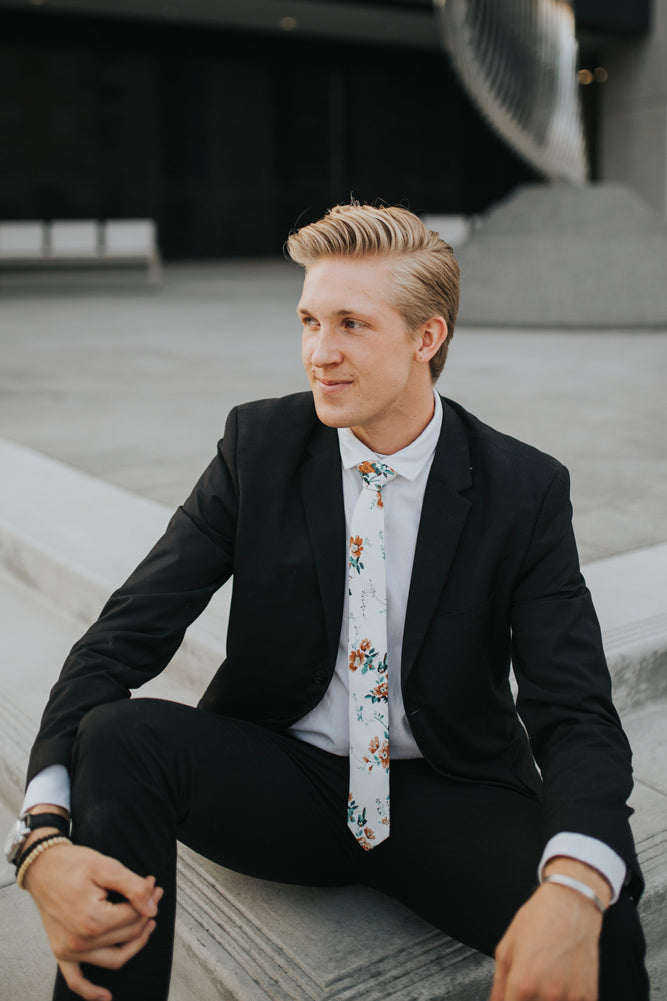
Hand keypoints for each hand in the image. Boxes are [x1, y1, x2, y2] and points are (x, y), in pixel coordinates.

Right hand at [24, 841, 162, 1000]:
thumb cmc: (71, 865)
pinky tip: (106, 996)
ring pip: (114, 958)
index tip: (153, 885)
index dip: (149, 898)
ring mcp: (69, 950)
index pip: (134, 916)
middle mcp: (80, 941)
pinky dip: (91, 992)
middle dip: (145, 914)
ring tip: (146, 926)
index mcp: (92, 919)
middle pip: (127, 935)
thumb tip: (152, 908)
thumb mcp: (107, 868)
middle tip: (152, 894)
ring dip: (135, 944)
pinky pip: (76, 980)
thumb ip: (133, 888)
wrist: (43, 867)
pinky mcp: (61, 953)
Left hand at [489, 860, 608, 1000]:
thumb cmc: (539, 920)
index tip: (512, 996)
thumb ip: (498, 985)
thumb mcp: (506, 948)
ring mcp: (571, 998)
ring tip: (546, 981)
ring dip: (545, 999)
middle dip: (526, 999)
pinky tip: (560, 983)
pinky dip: (564, 999)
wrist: (571, 905)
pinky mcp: (588, 997)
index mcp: (523, 983)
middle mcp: (548, 994)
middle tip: (529, 985)